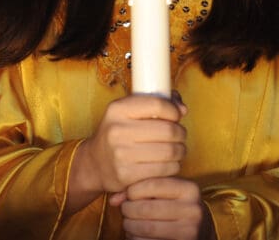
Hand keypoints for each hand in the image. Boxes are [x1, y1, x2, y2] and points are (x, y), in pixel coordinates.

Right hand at [68, 94, 186, 210]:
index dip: (174, 111)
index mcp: (118, 109)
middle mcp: (117, 130)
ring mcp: (120, 154)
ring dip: (180, 151)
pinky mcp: (126, 175)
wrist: (95, 164)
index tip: (176, 116)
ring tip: (177, 149)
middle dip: (181, 133)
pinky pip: (164, 170)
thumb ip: (158, 103)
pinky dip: (173, 166)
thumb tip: (183, 109)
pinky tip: (168, 163)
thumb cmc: (120, 133)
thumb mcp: (130, 111)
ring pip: (170, 151)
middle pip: (168, 130)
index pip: (158, 105)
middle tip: (179, 136)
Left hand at [112, 177, 212, 239]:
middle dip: (128, 210)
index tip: (130, 194)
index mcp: (190, 190)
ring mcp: (188, 231)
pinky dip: (135, 239)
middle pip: (146, 208)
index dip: (134, 190)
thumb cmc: (176, 206)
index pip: (152, 184)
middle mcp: (193, 210)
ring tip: (129, 223)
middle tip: (126, 210)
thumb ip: (142, 189)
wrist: (198, 229)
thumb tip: (114, 200)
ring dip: (129, 226)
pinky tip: (136, 234)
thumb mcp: (166, 192)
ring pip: (146, 228)